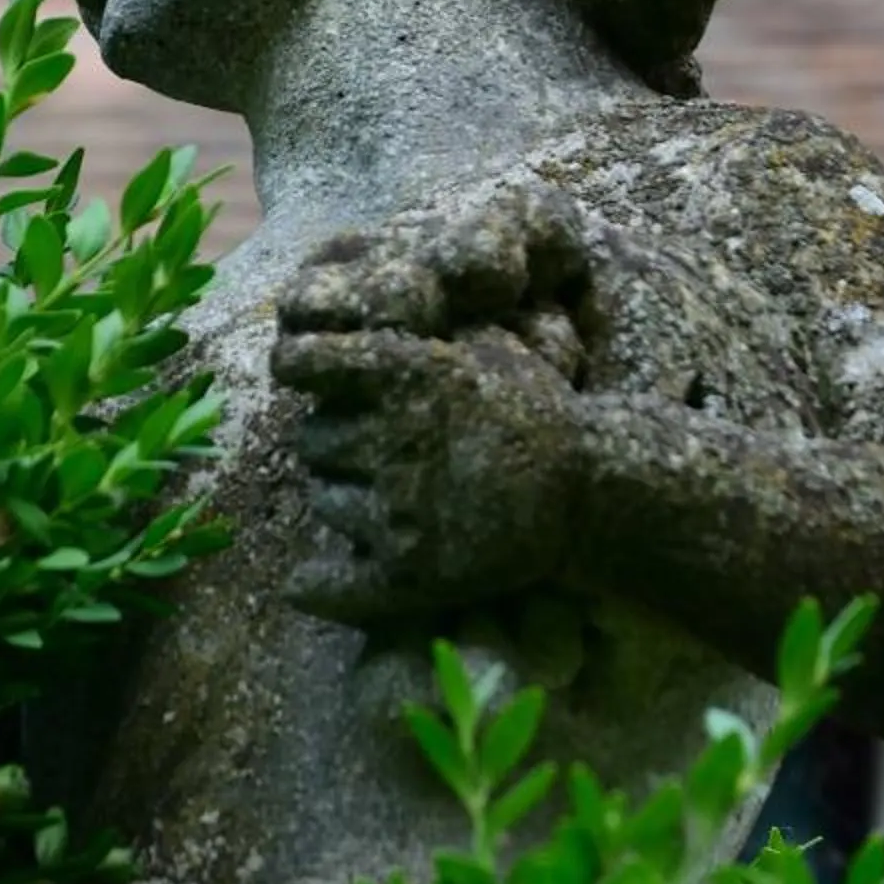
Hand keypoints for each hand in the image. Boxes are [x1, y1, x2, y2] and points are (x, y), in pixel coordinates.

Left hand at [270, 193, 594, 625]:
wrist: (586, 491)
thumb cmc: (526, 408)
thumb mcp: (479, 343)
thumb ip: (409, 325)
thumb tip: (324, 299)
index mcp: (406, 372)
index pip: (302, 361)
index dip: (296, 364)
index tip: (302, 370)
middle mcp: (394, 435)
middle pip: (312, 438)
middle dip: (338, 439)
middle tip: (385, 444)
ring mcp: (399, 505)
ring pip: (324, 499)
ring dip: (346, 493)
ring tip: (404, 489)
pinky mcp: (410, 566)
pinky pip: (337, 579)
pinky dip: (317, 584)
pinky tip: (305, 582)